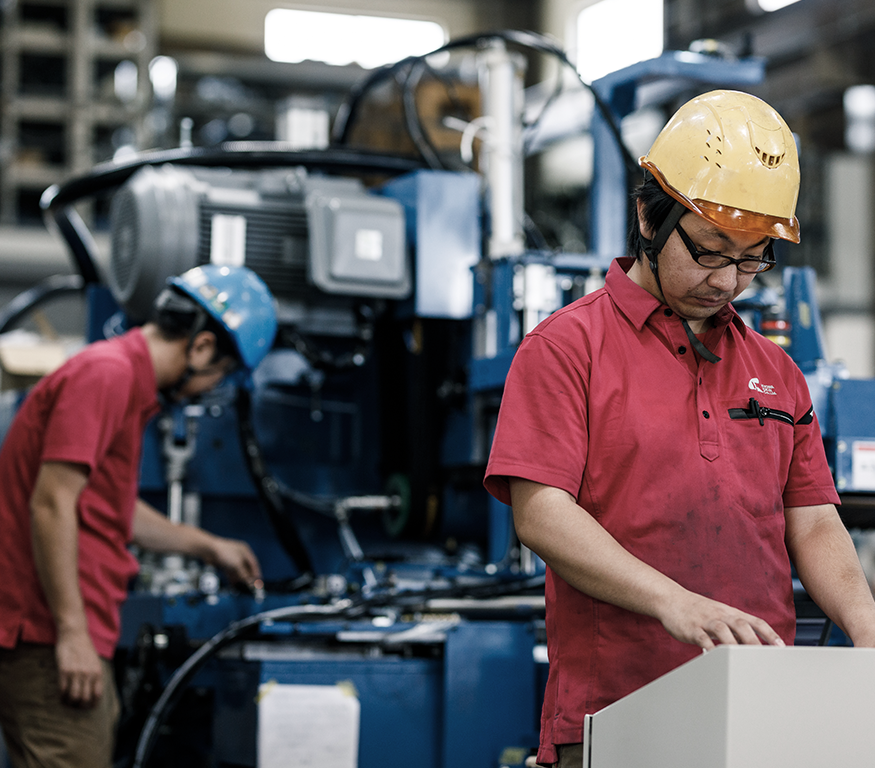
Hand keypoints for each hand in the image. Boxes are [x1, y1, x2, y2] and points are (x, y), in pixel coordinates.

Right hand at [55, 630, 103, 707]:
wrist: (75, 634)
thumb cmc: (85, 648)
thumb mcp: (95, 661)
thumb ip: (95, 675)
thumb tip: (94, 691)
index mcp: (97, 672)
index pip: (97, 695)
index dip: (91, 704)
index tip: (86, 707)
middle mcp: (88, 674)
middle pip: (84, 699)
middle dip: (79, 706)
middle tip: (74, 705)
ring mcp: (76, 672)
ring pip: (73, 697)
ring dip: (69, 702)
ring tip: (66, 701)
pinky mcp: (64, 671)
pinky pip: (62, 690)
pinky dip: (61, 696)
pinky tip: (60, 695)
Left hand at [208, 536, 261, 586]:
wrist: (209, 550)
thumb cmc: (224, 552)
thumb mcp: (237, 564)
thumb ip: (244, 574)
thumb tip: (249, 581)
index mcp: (245, 551)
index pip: (254, 563)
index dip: (256, 572)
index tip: (257, 581)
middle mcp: (239, 554)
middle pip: (246, 567)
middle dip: (248, 577)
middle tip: (249, 585)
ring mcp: (232, 559)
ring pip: (238, 570)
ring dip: (240, 578)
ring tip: (241, 586)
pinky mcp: (225, 563)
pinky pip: (231, 572)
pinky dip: (233, 577)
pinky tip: (234, 583)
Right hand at [658, 590, 785, 650]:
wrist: (670, 599)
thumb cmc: (698, 610)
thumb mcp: (719, 615)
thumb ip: (735, 629)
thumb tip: (754, 646)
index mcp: (729, 612)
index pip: (754, 621)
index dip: (769, 634)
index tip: (781, 647)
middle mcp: (720, 614)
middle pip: (741, 625)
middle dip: (754, 641)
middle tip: (764, 658)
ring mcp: (705, 620)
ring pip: (722, 630)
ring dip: (733, 644)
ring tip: (742, 660)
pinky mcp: (691, 628)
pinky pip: (701, 638)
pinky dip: (709, 648)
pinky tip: (715, 658)